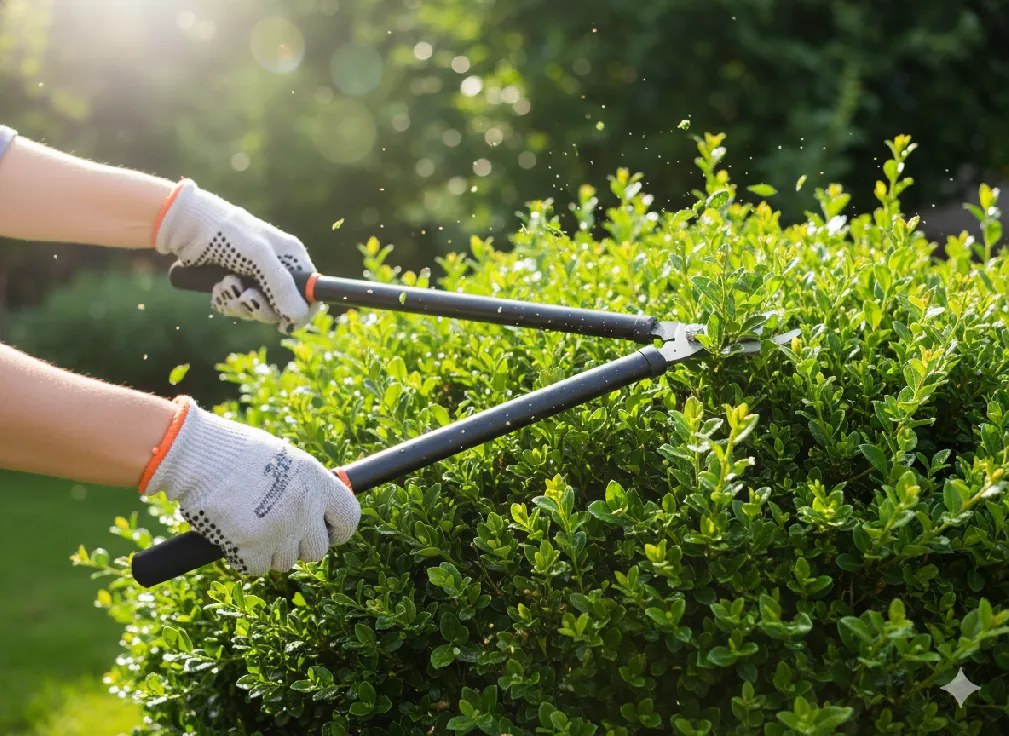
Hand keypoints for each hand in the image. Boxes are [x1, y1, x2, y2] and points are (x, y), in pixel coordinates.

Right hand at [140, 397, 359, 574]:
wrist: (200, 456)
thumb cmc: (239, 453)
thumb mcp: (287, 461)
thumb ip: (306, 488)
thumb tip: (319, 510)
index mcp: (318, 483)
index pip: (349, 519)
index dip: (338, 531)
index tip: (327, 533)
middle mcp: (305, 510)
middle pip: (317, 551)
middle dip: (299, 547)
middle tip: (280, 534)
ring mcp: (280, 532)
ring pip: (286, 562)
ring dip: (270, 551)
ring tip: (251, 526)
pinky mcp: (252, 549)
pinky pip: (257, 568)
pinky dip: (245, 558)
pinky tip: (234, 536)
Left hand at [154, 179, 319, 332]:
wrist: (188, 226)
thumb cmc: (229, 234)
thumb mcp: (259, 257)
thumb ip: (281, 286)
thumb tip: (298, 316)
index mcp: (292, 257)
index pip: (310, 292)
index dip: (302, 310)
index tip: (286, 324)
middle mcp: (277, 269)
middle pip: (282, 308)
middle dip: (260, 307)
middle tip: (245, 297)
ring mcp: (255, 278)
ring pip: (257, 310)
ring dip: (238, 304)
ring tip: (224, 285)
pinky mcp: (235, 284)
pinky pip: (238, 307)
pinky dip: (226, 302)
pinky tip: (217, 289)